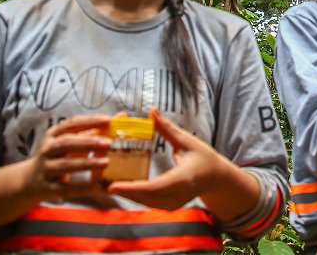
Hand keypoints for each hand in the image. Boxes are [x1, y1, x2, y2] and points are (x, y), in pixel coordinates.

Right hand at [20, 114, 112, 200]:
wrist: (30, 181)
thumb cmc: (59, 156)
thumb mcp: (72, 141)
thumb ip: (95, 130)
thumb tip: (122, 116)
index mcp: (54, 135)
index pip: (71, 124)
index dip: (89, 121)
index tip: (108, 120)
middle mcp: (47, 150)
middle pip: (66, 143)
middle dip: (88, 143)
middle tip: (109, 143)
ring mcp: (46, 169)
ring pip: (65, 165)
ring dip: (86, 163)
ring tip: (106, 163)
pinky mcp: (47, 188)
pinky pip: (66, 188)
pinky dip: (83, 188)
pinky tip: (98, 187)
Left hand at [108, 108, 246, 210]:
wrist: (217, 179)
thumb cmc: (204, 158)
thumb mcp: (187, 141)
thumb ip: (167, 128)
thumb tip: (152, 110)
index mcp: (182, 179)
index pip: (154, 187)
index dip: (132, 187)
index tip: (112, 184)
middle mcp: (176, 195)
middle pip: (144, 197)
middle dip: (121, 190)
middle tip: (99, 181)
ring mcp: (172, 204)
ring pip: (143, 202)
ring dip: (125, 193)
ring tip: (104, 183)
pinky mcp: (168, 206)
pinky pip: (147, 202)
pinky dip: (133, 195)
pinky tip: (120, 186)